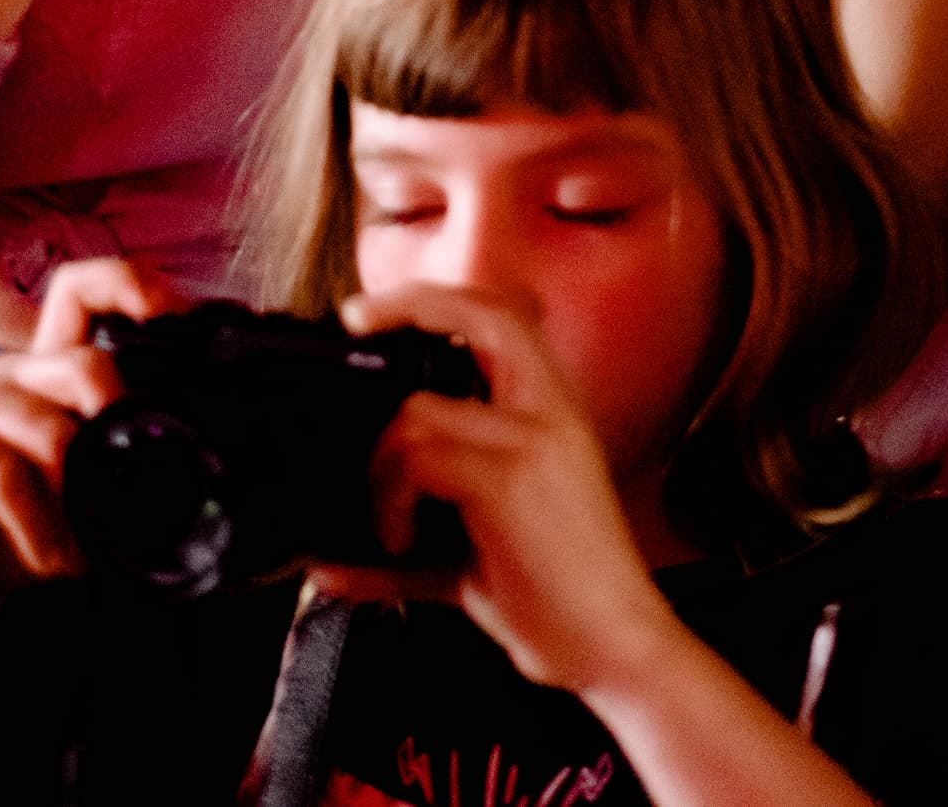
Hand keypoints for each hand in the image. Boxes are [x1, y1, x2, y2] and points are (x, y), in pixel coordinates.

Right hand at [0, 257, 167, 625]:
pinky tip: (49, 561)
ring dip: (78, 504)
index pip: (80, 291)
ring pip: (50, 431)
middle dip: (120, 425)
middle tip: (131, 485)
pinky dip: (39, 526)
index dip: (128, 286)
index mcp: (48, 372)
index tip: (175, 318)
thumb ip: (120, 469)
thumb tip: (205, 476)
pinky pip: (3, 474)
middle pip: (84, 363)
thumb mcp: (77, 496)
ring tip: (85, 553)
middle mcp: (13, 375)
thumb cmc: (8, 526)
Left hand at [307, 285, 685, 700]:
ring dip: (380, 471)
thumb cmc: (557, 598)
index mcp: (552, 414)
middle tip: (354, 321)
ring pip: (417, 412)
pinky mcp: (510, 476)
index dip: (436, 300)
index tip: (371, 313)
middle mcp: (552, 411)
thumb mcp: (478, 550)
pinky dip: (390, 503)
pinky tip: (403, 544)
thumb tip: (332, 558)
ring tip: (391, 527)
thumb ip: (411, 546)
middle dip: (409, 304)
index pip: (501, 319)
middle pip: (483, 314)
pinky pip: (419, 460)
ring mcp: (533, 438)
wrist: (615, 646)